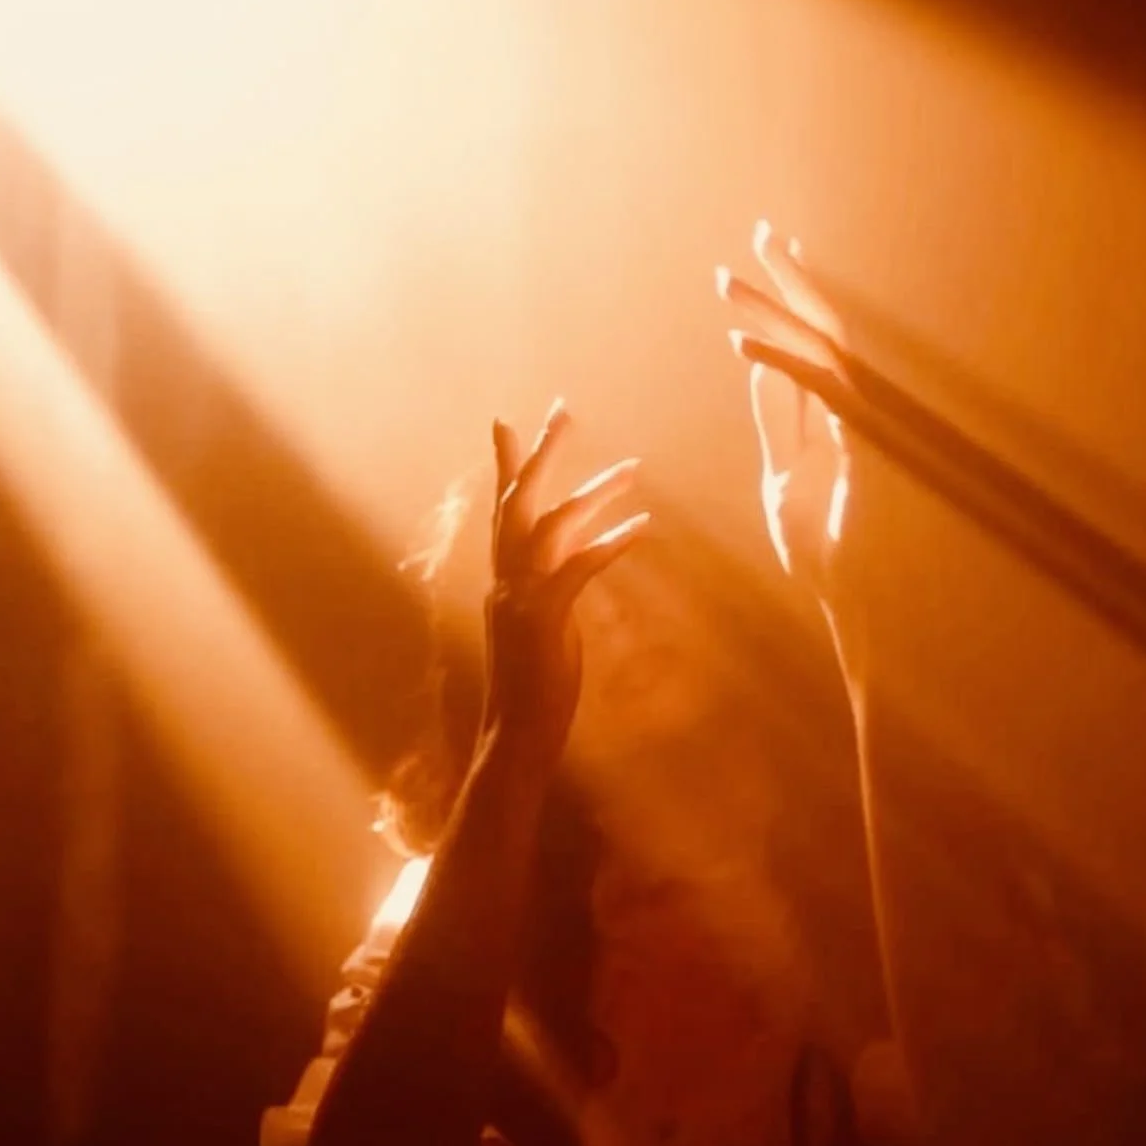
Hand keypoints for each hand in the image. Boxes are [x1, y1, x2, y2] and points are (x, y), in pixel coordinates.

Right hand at [483, 401, 646, 774]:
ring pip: (550, 526)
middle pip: (517, 500)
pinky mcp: (543, 621)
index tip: (506, 420)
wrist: (515, 735)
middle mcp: (504, 580)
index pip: (503, 510)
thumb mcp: (546, 625)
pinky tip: (642, 526)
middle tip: (564, 409)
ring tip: (633, 468)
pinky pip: (578, 569)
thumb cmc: (534, 687)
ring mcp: (520, 599)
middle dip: (540, 452)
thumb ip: (553, 585)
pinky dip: (609, 544)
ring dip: (592, 493)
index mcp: (504, 578)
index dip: (506, 464)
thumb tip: (571, 556)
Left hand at [716, 222, 853, 609]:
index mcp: (839, 416)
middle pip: (825, 327)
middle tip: (763, 232)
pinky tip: (738, 342)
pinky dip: (779, 363)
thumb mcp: (784, 481)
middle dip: (792, 279)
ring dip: (771, 311)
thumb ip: (778, 426)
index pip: (812, 343)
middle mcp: (857, 410)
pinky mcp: (864, 447)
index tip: (761, 261)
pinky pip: (819, 392)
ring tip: (727, 281)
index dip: (788, 300)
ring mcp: (865, 426)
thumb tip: (758, 372)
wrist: (858, 603)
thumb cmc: (829, 556)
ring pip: (820, 347)